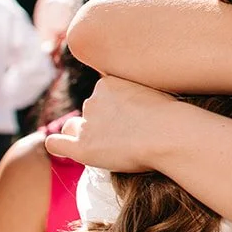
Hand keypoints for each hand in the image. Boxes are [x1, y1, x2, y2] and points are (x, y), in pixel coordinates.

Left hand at [45, 75, 182, 171]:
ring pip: (75, 128)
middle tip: (126, 137)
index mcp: (108, 83)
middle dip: (101, 122)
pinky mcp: (84, 147)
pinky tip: (64, 148)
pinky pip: (57, 143)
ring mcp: (87, 124)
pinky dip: (59, 145)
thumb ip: (140, 95)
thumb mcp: (158, 91)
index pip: (102, 96)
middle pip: (90, 112)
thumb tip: (137, 104)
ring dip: (87, 135)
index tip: (131, 121)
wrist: (172, 135)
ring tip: (109, 146)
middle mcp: (93, 100)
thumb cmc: (174, 117)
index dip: (115, 110)